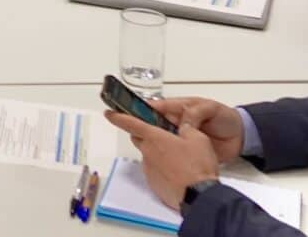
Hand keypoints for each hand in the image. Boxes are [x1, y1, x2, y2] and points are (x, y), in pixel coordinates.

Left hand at [104, 108, 226, 209]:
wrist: (199, 195)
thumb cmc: (197, 164)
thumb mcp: (198, 139)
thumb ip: (186, 129)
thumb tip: (182, 128)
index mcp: (154, 137)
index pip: (130, 123)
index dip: (118, 117)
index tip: (108, 113)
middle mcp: (147, 152)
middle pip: (139, 139)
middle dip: (146, 135)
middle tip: (162, 136)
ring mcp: (148, 169)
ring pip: (148, 156)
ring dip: (157, 154)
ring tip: (178, 159)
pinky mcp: (153, 184)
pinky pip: (154, 171)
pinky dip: (162, 169)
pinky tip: (178, 173)